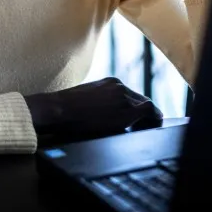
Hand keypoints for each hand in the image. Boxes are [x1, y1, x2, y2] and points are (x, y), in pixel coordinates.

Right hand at [24, 77, 162, 146]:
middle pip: (142, 100)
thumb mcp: (87, 98)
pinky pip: (149, 111)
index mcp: (110, 83)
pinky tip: (150, 128)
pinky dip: (153, 119)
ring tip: (150, 128)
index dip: (139, 108)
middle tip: (148, 126)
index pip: (132, 95)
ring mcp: (123, 96)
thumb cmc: (66, 109)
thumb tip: (108, 114)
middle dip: (146, 114)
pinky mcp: (125, 108)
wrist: (57, 109)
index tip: (141, 118)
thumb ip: (102, 101)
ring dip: (149, 118)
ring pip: (147, 106)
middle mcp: (119, 86)